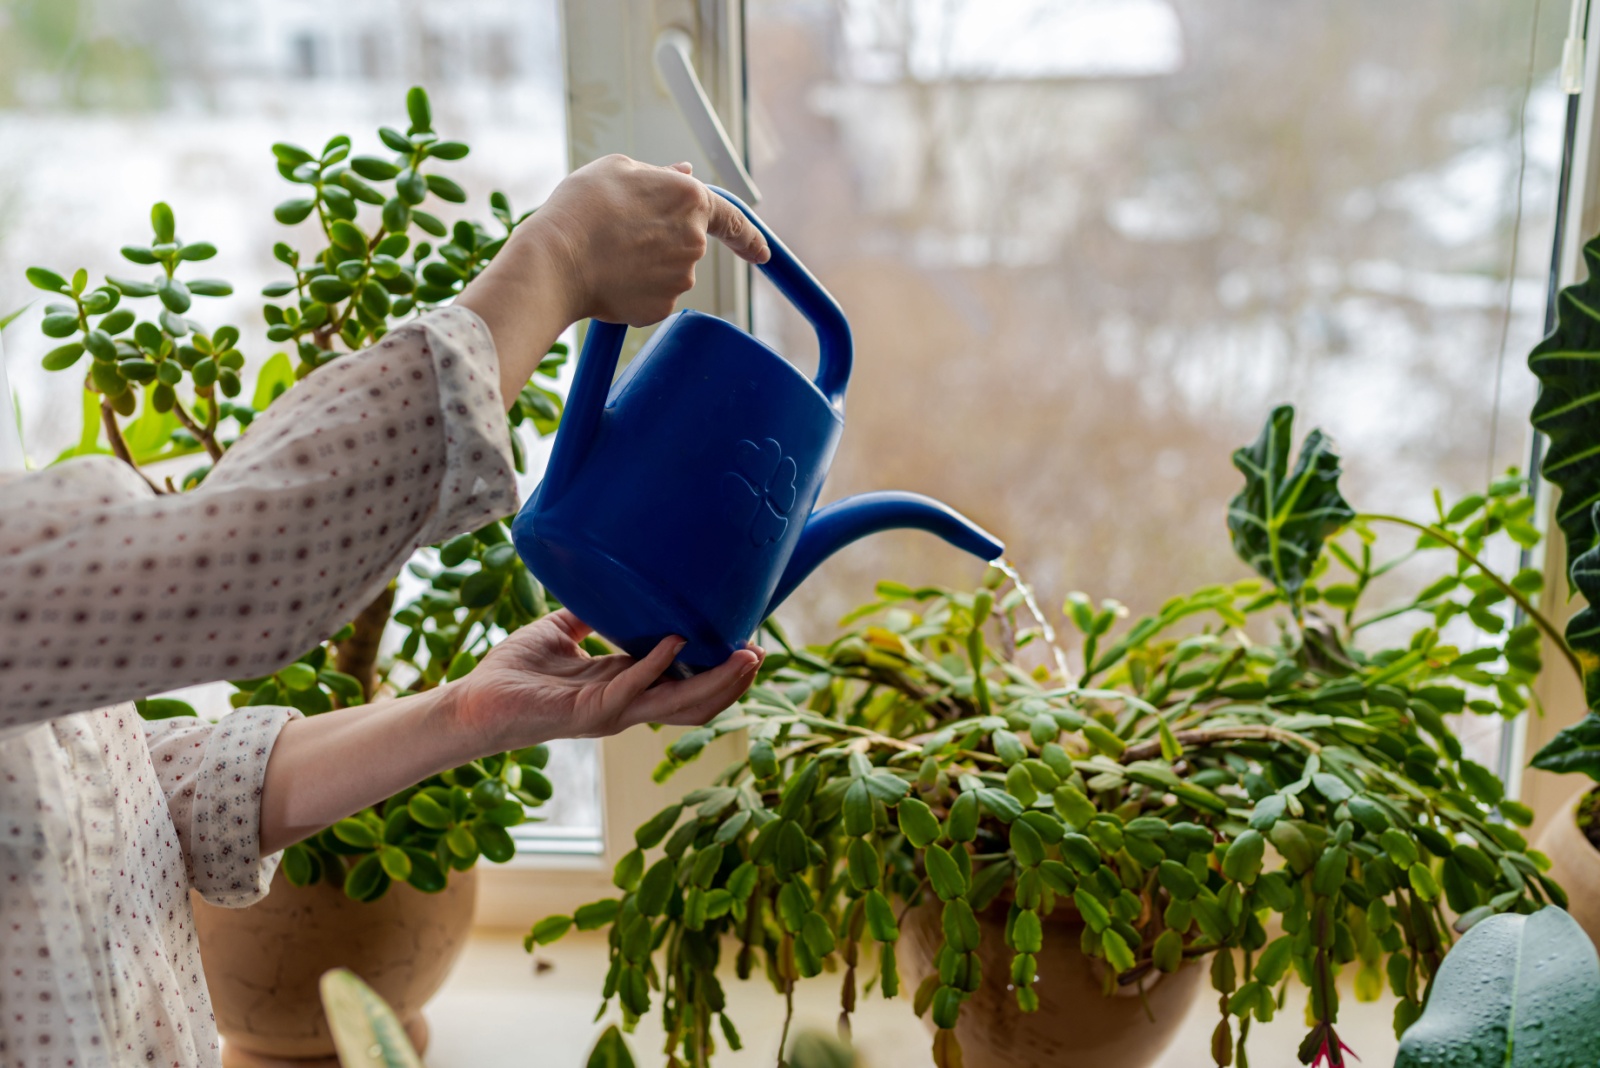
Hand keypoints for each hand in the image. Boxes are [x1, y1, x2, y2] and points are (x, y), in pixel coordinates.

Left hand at [447, 609, 762, 754]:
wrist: (473, 702)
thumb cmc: (515, 672)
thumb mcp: (561, 630)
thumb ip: (589, 611)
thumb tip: (611, 574)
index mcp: (626, 686)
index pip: (686, 684)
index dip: (720, 670)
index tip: (750, 646)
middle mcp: (626, 705)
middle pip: (695, 703)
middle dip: (732, 683)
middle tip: (760, 654)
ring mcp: (610, 712)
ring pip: (677, 706)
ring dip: (713, 681)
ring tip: (743, 657)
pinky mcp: (587, 713)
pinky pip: (631, 690)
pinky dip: (656, 665)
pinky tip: (675, 641)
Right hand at [517, 155, 771, 326]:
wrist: (556, 259)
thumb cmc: (582, 207)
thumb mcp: (618, 169)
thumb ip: (660, 175)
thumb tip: (684, 173)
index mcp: (690, 199)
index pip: (732, 219)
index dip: (748, 237)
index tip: (762, 253)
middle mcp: (694, 241)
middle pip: (686, 244)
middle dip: (660, 242)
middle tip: (618, 235)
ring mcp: (681, 278)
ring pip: (667, 273)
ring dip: (643, 265)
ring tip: (606, 254)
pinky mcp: (661, 307)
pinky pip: (652, 298)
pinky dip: (633, 290)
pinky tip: (607, 278)